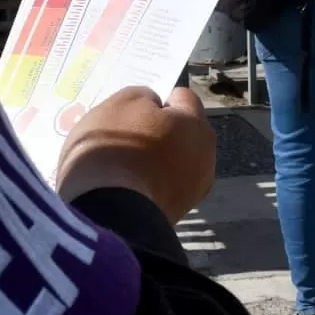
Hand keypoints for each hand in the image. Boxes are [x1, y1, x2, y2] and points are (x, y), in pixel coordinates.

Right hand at [55, 86, 215, 223]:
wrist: (109, 214)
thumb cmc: (116, 147)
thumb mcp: (120, 104)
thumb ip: (141, 97)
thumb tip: (153, 106)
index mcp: (196, 124)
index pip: (184, 98)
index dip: (159, 100)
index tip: (135, 111)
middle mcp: (205, 156)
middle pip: (182, 134)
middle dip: (160, 133)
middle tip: (126, 138)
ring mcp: (193, 191)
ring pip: (173, 164)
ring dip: (155, 162)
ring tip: (122, 167)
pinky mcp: (176, 217)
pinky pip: (162, 189)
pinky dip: (148, 186)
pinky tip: (124, 189)